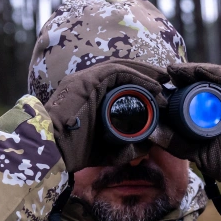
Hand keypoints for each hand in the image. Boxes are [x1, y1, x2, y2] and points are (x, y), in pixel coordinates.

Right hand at [44, 60, 166, 172]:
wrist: (53, 152)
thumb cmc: (76, 152)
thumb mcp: (109, 149)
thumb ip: (127, 147)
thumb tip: (149, 146)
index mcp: (91, 95)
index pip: (120, 82)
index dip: (141, 83)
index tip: (160, 93)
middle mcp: (88, 84)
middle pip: (122, 71)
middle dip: (146, 73)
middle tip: (166, 80)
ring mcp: (85, 80)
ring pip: (121, 67)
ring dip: (144, 72)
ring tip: (163, 80)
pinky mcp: (85, 81)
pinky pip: (116, 72)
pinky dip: (137, 76)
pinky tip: (152, 85)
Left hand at [163, 63, 220, 220]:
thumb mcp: (197, 150)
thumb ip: (176, 142)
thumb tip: (149, 132)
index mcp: (213, 109)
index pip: (192, 92)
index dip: (176, 87)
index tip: (157, 85)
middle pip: (203, 80)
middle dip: (183, 75)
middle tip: (165, 72)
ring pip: (216, 76)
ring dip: (195, 70)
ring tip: (177, 70)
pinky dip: (216, 73)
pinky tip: (200, 71)